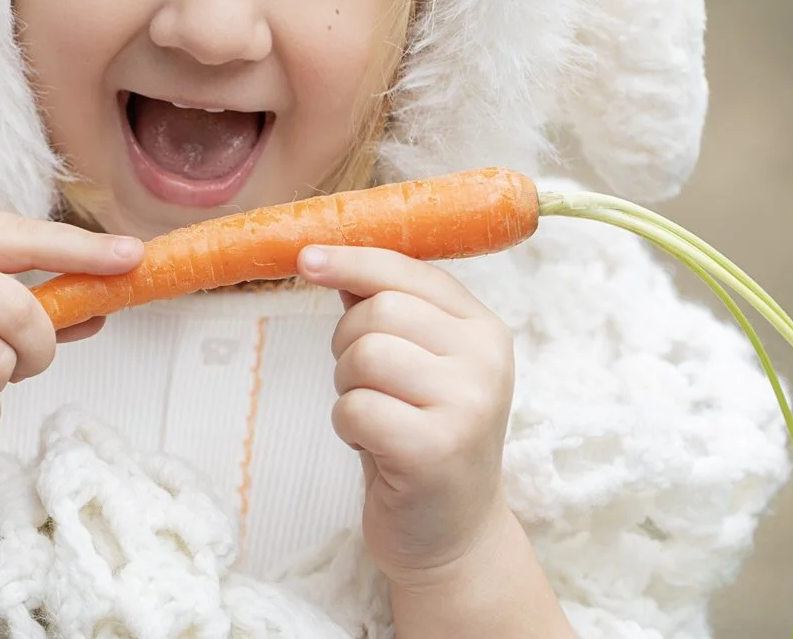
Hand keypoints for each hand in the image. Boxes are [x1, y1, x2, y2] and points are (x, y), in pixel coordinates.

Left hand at [298, 245, 517, 583]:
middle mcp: (485, 360)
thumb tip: (328, 256)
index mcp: (484, 329)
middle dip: (348, 345)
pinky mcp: (435, 449)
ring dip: (348, 388)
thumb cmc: (422, 440)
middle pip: (379, 310)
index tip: (307, 257)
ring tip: (375, 417)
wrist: (453, 535)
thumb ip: (387, 311)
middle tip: (367, 386)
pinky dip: (348, 426)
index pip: (411, 271)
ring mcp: (467, 404)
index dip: (354, 260)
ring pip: (364, 354)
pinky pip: (355, 408)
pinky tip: (374, 447)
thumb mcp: (418, 366)